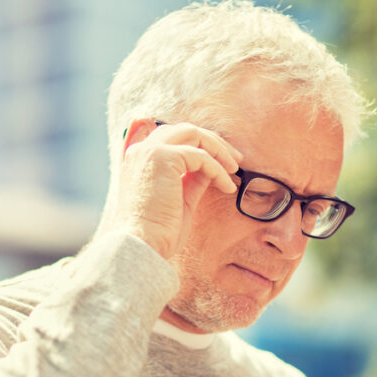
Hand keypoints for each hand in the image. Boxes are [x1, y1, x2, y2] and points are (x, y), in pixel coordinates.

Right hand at [99, 120, 241, 258]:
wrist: (141, 245)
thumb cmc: (158, 232)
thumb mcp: (180, 200)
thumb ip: (192, 180)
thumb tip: (211, 169)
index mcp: (140, 160)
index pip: (173, 138)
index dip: (200, 145)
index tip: (222, 161)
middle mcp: (141, 150)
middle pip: (185, 130)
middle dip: (213, 142)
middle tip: (235, 160)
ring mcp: (150, 151)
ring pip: (194, 134)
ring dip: (219, 150)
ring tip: (235, 169)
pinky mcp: (162, 157)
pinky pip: (200, 156)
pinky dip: (218, 169)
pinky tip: (227, 187)